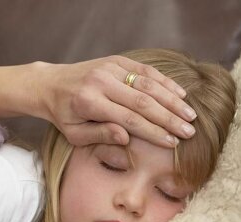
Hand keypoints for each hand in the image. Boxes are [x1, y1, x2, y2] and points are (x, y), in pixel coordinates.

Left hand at [30, 55, 196, 147]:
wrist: (50, 84)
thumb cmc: (64, 115)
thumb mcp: (74, 133)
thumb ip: (100, 135)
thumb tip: (127, 137)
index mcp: (89, 103)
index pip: (128, 119)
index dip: (153, 132)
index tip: (172, 143)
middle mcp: (100, 82)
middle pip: (142, 102)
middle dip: (169, 118)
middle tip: (189, 132)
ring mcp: (109, 68)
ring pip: (147, 84)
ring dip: (172, 100)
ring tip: (190, 115)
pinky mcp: (116, 60)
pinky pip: (144, 70)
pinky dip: (164, 82)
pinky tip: (180, 94)